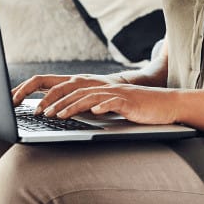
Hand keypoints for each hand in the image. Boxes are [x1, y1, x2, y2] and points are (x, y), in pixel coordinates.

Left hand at [41, 84, 181, 125]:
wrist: (164, 104)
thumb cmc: (138, 108)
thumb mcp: (113, 107)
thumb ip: (96, 108)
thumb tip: (76, 113)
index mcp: (99, 89)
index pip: (71, 91)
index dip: (54, 98)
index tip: (39, 109)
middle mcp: (104, 88)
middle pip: (75, 93)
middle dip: (56, 103)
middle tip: (41, 114)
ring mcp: (116, 94)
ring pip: (89, 97)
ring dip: (72, 106)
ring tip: (59, 115)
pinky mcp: (128, 101)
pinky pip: (113, 102)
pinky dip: (102, 106)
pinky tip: (94, 112)